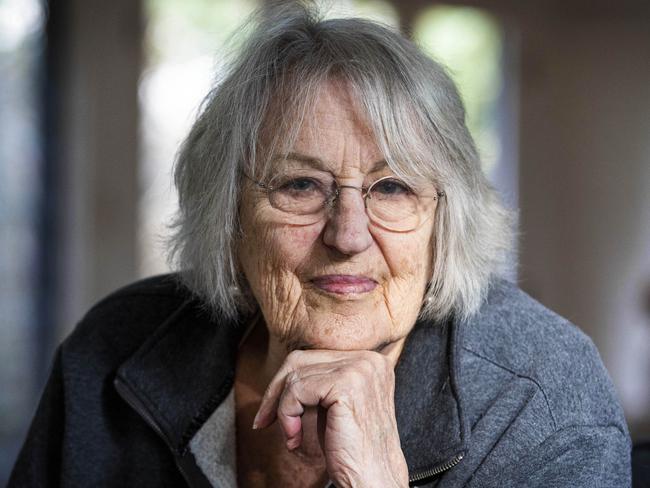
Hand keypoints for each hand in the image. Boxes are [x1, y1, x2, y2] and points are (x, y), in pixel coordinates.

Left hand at [252, 349, 408, 487]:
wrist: (373, 480)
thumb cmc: (353, 449)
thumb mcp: (336, 406)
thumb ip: (321, 381)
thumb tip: (284, 371)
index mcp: (370, 360)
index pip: (314, 355)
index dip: (288, 381)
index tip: (272, 408)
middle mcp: (368, 359)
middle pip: (301, 359)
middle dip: (276, 390)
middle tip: (265, 419)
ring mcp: (359, 369)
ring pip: (296, 375)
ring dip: (283, 408)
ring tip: (291, 436)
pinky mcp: (346, 385)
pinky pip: (297, 390)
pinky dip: (287, 414)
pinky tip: (294, 438)